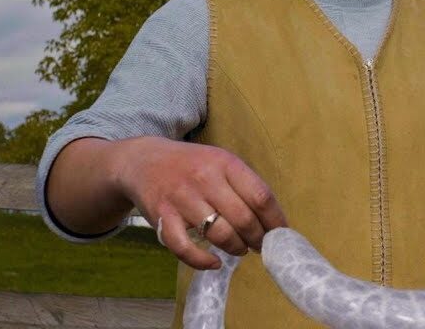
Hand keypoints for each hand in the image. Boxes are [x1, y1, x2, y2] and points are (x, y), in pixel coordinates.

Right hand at [107, 137, 287, 269]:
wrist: (143, 161)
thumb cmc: (192, 165)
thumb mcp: (220, 162)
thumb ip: (244, 186)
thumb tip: (273, 221)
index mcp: (225, 163)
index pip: (261, 196)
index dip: (275, 220)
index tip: (281, 235)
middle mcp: (205, 178)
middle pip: (243, 218)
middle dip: (258, 239)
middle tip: (260, 246)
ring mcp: (182, 197)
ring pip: (219, 234)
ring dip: (236, 248)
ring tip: (240, 249)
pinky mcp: (161, 216)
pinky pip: (184, 247)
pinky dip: (202, 261)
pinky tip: (214, 263)